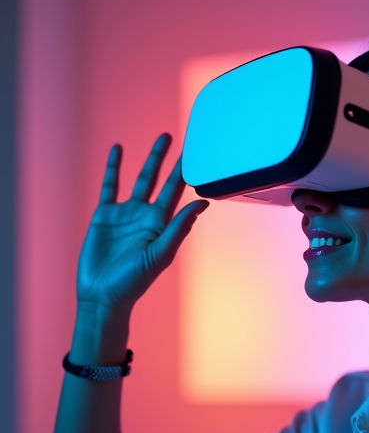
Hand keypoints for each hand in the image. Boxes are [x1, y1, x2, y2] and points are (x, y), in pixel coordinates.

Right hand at [76, 133, 208, 315]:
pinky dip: (114, 168)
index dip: (186, 172)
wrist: (102, 294)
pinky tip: (118, 150)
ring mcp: (126, 214)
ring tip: (163, 139)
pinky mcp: (105, 215)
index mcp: (163, 224)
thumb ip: (179, 227)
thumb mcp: (160, 254)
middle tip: (182, 138)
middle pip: (162, 180)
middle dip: (171, 160)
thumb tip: (203, 204)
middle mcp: (147, 216)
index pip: (177, 192)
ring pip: (141, 179)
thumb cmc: (134, 281)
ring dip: (151, 159)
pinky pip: (110, 186)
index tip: (198, 154)